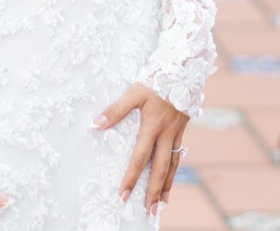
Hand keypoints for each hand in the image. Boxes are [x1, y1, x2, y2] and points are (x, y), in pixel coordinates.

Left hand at [95, 82, 190, 216]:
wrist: (184, 67)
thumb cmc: (156, 78)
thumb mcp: (134, 91)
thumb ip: (115, 110)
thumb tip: (95, 125)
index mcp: (153, 126)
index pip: (139, 158)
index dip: (131, 178)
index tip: (123, 195)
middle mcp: (166, 133)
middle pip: (160, 168)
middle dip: (153, 191)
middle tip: (149, 211)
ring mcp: (176, 132)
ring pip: (172, 164)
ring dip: (167, 185)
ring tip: (162, 203)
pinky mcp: (182, 128)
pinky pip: (179, 154)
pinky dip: (174, 169)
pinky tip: (171, 178)